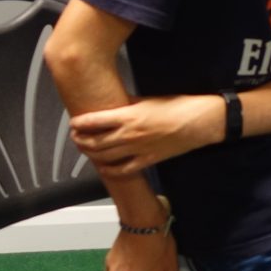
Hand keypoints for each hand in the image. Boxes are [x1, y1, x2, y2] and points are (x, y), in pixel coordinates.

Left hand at [70, 95, 220, 175]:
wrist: (198, 122)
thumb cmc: (176, 106)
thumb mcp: (147, 99)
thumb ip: (127, 104)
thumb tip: (112, 104)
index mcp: (129, 116)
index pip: (94, 121)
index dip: (79, 123)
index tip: (73, 123)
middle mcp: (130, 135)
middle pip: (95, 142)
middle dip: (81, 140)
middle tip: (75, 137)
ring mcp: (138, 150)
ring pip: (105, 157)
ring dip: (91, 154)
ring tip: (85, 150)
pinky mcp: (148, 161)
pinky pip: (123, 170)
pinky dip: (110, 170)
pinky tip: (103, 167)